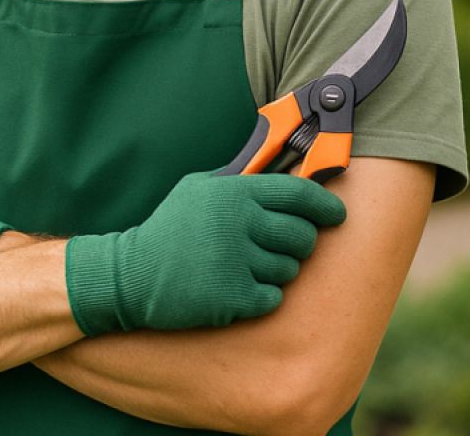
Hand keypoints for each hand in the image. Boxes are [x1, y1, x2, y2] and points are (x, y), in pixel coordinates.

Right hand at [65, 171, 345, 334]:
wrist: (133, 275)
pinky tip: (237, 287)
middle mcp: (241, 224)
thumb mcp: (198, 189)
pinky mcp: (235, 298)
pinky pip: (273, 297)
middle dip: (298, 242)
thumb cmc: (170, 229)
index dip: (325, 205)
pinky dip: (261, 296)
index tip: (336, 213)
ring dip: (276, 270)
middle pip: (302, 235)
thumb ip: (239, 181)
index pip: (299, 194)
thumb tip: (282, 171)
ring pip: (290, 269)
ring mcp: (238, 262)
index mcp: (235, 193)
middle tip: (280, 244)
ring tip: (247, 266)